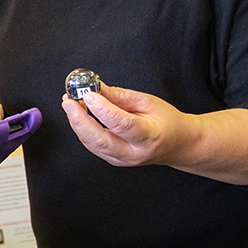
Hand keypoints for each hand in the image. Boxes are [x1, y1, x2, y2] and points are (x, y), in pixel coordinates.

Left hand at [61, 82, 247, 184]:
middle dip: (79, 120)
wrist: (179, 144)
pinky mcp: (114, 160)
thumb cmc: (167, 122)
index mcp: (148, 136)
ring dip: (77, 123)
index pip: (121, 124)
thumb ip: (121, 96)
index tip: (89, 94)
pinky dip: (83, 130)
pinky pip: (93, 146)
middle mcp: (134, 152)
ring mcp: (123, 160)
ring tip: (70, 103)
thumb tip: (97, 88)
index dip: (102, 109)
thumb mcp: (149, 102)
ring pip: (92, 144)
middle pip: (100, 140)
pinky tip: (79, 115)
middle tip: (68, 101)